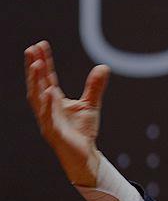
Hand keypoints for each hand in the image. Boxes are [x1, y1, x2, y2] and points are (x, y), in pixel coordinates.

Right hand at [24, 41, 109, 186]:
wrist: (84, 156)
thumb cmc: (82, 131)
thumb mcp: (90, 105)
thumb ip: (94, 87)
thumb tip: (103, 67)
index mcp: (53, 101)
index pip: (46, 78)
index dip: (43, 62)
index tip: (40, 45)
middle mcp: (46, 108)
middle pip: (37, 85)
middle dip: (33, 68)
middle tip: (32, 49)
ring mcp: (47, 120)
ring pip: (38, 99)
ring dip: (36, 81)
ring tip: (36, 64)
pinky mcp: (54, 133)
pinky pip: (48, 117)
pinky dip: (47, 104)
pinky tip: (48, 91)